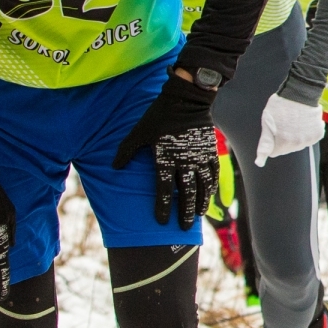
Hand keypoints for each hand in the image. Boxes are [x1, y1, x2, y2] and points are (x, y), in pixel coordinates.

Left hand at [114, 75, 219, 227]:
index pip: (163, 189)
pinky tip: (211, 196)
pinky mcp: (210, 151)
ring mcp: (199, 157)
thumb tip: (114, 167)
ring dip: (201, 202)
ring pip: (203, 186)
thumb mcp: (139, 132)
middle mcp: (184, 161)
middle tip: (183, 227)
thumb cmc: (159, 116)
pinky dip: (212, 187)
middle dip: (184, 212)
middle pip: (186, 192)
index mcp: (165, 158)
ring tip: (198, 215)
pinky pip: (213, 173)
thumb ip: (126, 151)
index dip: (163, 206)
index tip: (162, 221)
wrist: (186, 99)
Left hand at [255, 93, 324, 165]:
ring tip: (295, 120)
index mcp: (282, 144)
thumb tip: (259, 163)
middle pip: (287, 148)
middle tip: (284, 122)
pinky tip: (305, 120)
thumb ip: (264, 144)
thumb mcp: (266, 123)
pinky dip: (308, 131)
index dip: (272, 140)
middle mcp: (296, 145)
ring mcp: (308, 139)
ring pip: (299, 143)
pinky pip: (311, 137)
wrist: (299, 92)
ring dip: (296, 135)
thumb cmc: (280, 106)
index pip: (274, 152)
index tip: (273, 130)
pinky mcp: (318, 134)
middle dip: (284, 138)